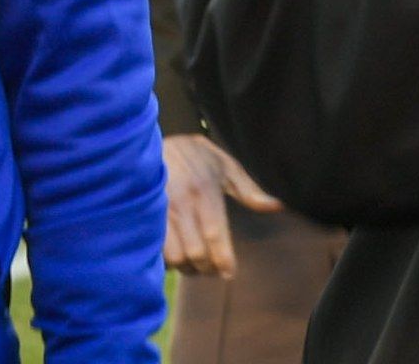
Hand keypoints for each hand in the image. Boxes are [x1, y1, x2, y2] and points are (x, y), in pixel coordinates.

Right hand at [164, 133, 279, 276]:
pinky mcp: (142, 220)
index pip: (215, 233)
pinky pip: (154, 252)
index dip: (223, 258)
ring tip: (197, 267)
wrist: (150, 144)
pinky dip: (166, 262)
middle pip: (196, 251)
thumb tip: (277, 207)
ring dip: (187, 268)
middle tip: (215, 271)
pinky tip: (176, 260)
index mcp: (205, 191)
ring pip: (174, 256)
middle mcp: (181, 204)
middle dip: (207, 268)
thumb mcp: (225, 166)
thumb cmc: (195, 157)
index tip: (230, 273)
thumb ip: (249, 190)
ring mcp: (158, 213)